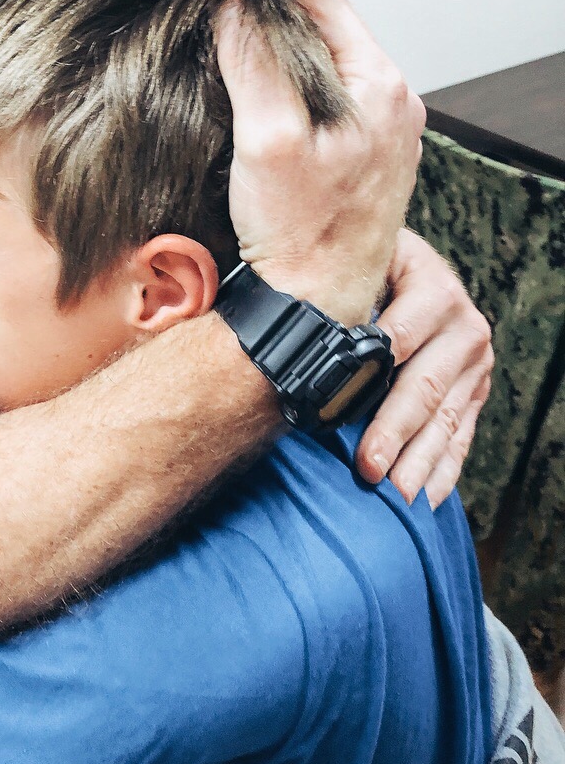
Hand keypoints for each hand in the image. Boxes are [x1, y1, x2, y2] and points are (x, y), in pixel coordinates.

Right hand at [217, 0, 423, 325]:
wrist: (313, 307)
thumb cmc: (297, 231)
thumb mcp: (265, 138)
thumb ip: (251, 62)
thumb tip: (233, 4)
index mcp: (381, 87)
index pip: (326, 3)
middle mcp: (395, 105)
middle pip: (329, 35)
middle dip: (276, 23)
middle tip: (223, 18)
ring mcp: (387, 136)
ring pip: (329, 72)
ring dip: (285, 61)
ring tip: (235, 57)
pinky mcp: (369, 163)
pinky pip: (332, 107)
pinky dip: (297, 96)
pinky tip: (262, 108)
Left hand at [358, 229, 492, 506]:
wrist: (409, 268)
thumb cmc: (366, 268)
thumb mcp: (357, 263)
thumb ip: (335, 288)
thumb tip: (284, 328)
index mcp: (432, 285)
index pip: (397, 338)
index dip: (369, 377)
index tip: (341, 413)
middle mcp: (463, 323)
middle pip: (424, 386)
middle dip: (395, 433)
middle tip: (369, 470)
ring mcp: (476, 361)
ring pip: (445, 418)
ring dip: (419, 461)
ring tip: (396, 496)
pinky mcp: (478, 390)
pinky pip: (462, 435)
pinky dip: (443, 470)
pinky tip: (425, 499)